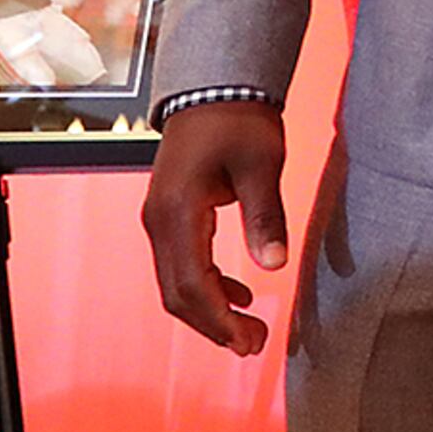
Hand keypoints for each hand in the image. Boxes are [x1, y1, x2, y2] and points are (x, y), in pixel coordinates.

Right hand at [141, 99, 293, 354]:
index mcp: (177, 212)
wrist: (215, 86)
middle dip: (213, 325)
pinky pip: (180, 264)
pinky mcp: (170, 215)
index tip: (248, 341)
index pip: (190, 284)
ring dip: (209, 310)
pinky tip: (237, 294)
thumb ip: (265, 216)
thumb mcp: (261, 164)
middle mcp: (159, 221)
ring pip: (176, 282)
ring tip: (248, 329)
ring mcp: (160, 218)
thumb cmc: (238, 119)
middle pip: (177, 293)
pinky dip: (206, 287)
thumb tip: (274, 265)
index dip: (218, 320)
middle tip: (253, 345)